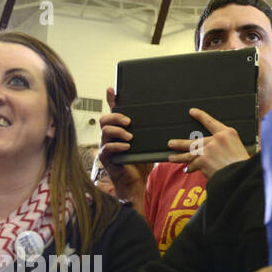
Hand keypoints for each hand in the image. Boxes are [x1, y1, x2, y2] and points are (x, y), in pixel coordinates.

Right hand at [97, 87, 152, 206]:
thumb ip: (150, 132)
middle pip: (104, 119)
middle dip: (116, 117)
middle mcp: (109, 136)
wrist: (136, 181)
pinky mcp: (106, 158)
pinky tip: (127, 147)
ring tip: (130, 137)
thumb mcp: (147, 143)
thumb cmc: (141, 161)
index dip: (111, 99)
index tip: (112, 89)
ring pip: (104, 131)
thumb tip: (167, 119)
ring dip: (118, 131)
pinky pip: (107, 148)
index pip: (112, 111)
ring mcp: (105, 146)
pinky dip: (117, 146)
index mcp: (118, 129)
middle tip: (129, 121)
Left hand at [167, 108, 250, 175]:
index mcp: (228, 133)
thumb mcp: (239, 148)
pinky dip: (190, 168)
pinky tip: (187, 169)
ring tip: (171, 157)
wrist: (242, 175)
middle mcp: (216, 139)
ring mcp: (208, 149)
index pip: (210, 121)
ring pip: (189, 153)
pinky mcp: (203, 160)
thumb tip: (214, 151)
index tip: (192, 111)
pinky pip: (193, 165)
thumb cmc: (243, 164)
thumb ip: (226, 146)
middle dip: (180, 143)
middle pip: (194, 140)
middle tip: (171, 143)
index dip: (200, 115)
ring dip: (179, 156)